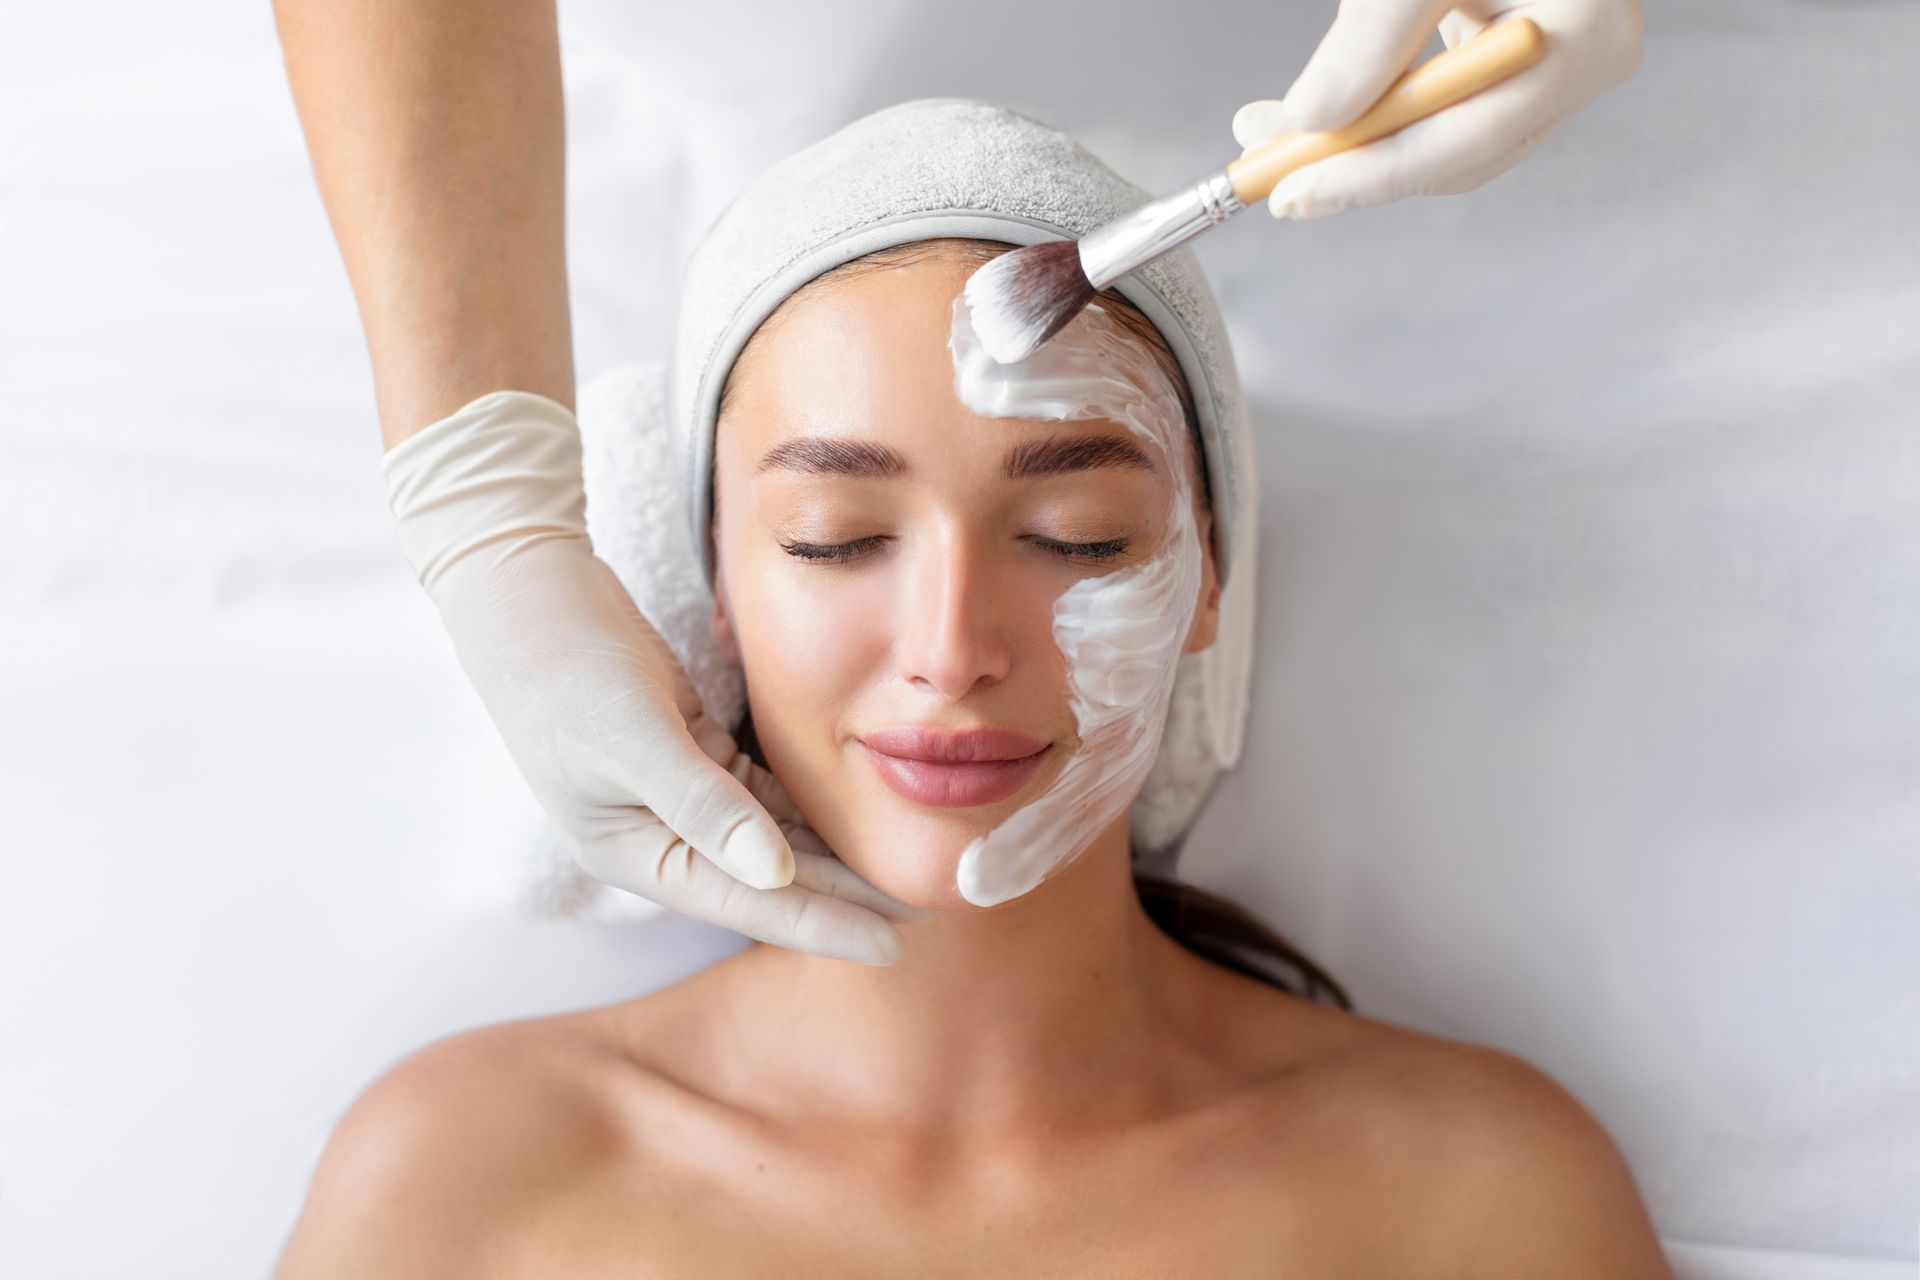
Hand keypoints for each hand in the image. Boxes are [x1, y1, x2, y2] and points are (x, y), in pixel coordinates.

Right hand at [384, 390, 924, 965]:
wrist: (527, 590)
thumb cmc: (566, 665)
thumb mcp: (634, 735)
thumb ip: (704, 806)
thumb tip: (773, 874)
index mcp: (636, 853)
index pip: (749, 903)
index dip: (825, 924)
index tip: (896, 944)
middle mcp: (660, 837)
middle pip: (770, 881)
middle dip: (845, 899)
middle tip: (928, 911)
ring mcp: (678, 797)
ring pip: (775, 841)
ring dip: (835, 858)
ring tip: (906, 873)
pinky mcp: (695, 751)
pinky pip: (766, 796)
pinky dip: (810, 808)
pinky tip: (861, 814)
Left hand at [1232, 0, 1642, 218]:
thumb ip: (1373, 39)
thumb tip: (1312, 119)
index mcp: (1586, 35)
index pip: (1465, 140)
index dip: (1371, 175)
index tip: (1289, 191)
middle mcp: (1586, 60)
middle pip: (1453, 155)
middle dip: (1352, 162)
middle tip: (1259, 160)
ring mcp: (1557, 62)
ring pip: (1443, 139)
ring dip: (1355, 139)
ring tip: (1273, 126)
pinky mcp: (1519, 53)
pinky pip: (1444, 105)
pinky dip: (1380, 108)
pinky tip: (1328, 101)